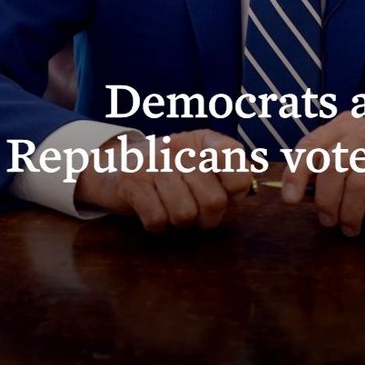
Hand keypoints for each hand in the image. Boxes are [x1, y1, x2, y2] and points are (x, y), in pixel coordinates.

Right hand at [75, 130, 252, 232]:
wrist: (115, 163)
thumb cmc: (168, 169)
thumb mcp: (200, 160)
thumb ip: (228, 172)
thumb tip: (249, 189)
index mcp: (204, 139)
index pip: (237, 166)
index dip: (235, 190)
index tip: (225, 192)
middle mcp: (180, 145)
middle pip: (214, 201)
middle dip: (208, 218)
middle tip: (196, 211)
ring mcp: (154, 162)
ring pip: (185, 215)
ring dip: (181, 222)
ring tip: (171, 207)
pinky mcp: (131, 181)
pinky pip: (158, 220)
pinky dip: (158, 225)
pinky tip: (153, 209)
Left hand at [280, 112, 364, 235]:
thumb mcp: (348, 169)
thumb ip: (323, 175)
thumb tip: (295, 194)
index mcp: (344, 124)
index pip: (312, 144)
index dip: (296, 172)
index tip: (290, 199)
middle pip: (333, 166)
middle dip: (326, 201)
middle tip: (329, 220)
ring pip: (356, 183)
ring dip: (349, 213)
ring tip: (350, 226)